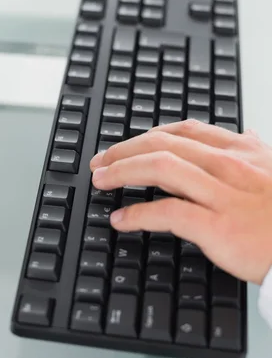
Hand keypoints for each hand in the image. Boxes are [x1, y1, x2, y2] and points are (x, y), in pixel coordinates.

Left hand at [90, 120, 271, 284]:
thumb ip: (256, 149)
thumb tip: (248, 133)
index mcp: (240, 151)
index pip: (183, 131)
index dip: (147, 135)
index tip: (126, 145)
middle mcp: (228, 166)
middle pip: (163, 144)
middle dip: (124, 150)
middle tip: (100, 161)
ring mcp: (223, 194)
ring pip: (160, 168)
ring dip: (122, 172)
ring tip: (101, 180)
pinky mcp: (218, 226)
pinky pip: (167, 213)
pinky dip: (137, 214)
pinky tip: (121, 219)